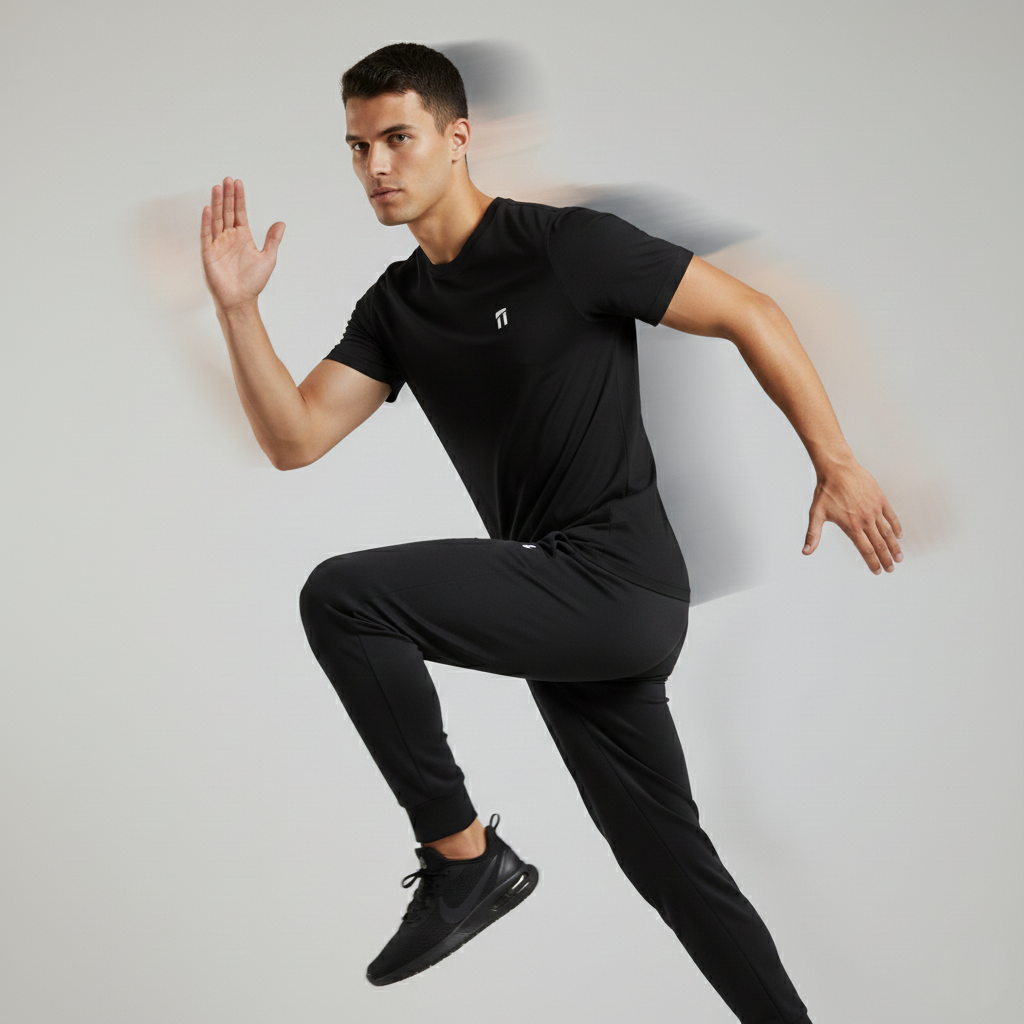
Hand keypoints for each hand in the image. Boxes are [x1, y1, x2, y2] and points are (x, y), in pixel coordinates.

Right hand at [200, 177, 284, 312]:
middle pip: (227, 212)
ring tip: (217, 187)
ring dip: (216, 203)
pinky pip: (207, 234)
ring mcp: (218, 244)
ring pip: (217, 219)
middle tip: (227, 180)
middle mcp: (229, 238)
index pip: (239, 213)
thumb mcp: (268, 258)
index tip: (238, 183)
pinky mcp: (209, 253)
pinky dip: (207, 222)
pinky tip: (208, 209)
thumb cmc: (253, 282)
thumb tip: (281, 224)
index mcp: (243, 237)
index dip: (239, 198)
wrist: (240, 300)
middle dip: (227, 196)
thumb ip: (273, 240)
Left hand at [803, 460, 903, 573]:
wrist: (837, 468)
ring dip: (894, 546)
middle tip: (891, 569)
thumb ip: (813, 535)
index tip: (877, 571)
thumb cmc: (826, 490)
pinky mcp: (880, 499)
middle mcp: (865, 520)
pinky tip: (899, 535)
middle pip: (879, 545)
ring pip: (887, 532)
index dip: (872, 562)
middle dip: (886, 559)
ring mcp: (874, 509)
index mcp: (851, 526)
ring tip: (899, 557)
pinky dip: (896, 527)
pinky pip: (891, 516)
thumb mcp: (816, 514)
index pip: (865, 550)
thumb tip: (806, 551)